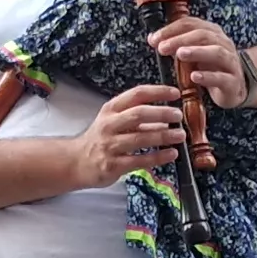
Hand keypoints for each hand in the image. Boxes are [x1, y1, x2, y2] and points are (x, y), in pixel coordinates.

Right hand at [72, 84, 187, 185]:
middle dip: (162, 113)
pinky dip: (158, 157)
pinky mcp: (113, 165)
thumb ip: (139, 119)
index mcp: (111, 109)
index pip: (137, 94)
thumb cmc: (100, 138)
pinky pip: (139, 160)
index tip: (175, 93)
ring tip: (180, 136)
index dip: (158, 92)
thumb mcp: (115, 122)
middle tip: (179, 115)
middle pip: (138, 114)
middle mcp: (110, 125)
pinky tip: (171, 154)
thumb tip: (167, 118)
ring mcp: (110, 145)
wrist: (76, 161)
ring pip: (140, 138)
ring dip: (163, 136)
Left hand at [147, 13, 243, 108]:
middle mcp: (224, 44)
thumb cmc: (211, 68)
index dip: (171, 29)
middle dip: (181, 40)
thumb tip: (153, 39)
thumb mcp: (194, 54)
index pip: (191, 24)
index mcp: (213, 33)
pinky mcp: (233, 82)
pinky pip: (222, 78)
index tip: (154, 39)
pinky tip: (194, 76)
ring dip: (197, 51)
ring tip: (180, 54)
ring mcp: (231, 63)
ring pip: (217, 52)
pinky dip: (208, 76)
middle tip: (162, 47)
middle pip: (204, 35)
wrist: (235, 89)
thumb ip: (176, 45)